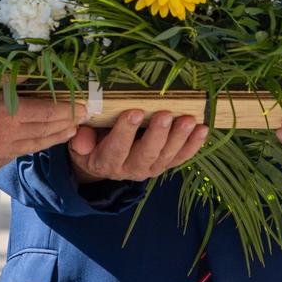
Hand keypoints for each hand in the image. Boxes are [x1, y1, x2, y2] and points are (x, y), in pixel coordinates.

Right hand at [0, 81, 86, 180]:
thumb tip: (28, 77)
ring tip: (68, 133)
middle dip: (67, 125)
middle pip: (46, 132)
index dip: (69, 109)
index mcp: (10, 115)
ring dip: (53, 139)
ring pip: (34, 147)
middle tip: (83, 119)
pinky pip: (16, 155)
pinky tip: (35, 145)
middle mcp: (10, 138)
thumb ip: (4, 80)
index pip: (49, 113)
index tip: (85, 105)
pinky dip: (32, 148)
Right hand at [68, 110, 208, 183]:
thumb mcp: (79, 143)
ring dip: (179, 138)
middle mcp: (130, 169)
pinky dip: (193, 145)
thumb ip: (81, 139)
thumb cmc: (92, 144)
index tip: (134, 112)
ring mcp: (150, 168)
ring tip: (188, 120)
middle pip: (146, 154)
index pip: (116, 148)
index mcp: (106, 162)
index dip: (125, 132)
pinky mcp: (164, 165)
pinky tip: (202, 130)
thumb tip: (81, 136)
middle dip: (157, 134)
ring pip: (167, 156)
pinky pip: (181, 158)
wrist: (103, 163)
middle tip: (165, 114)